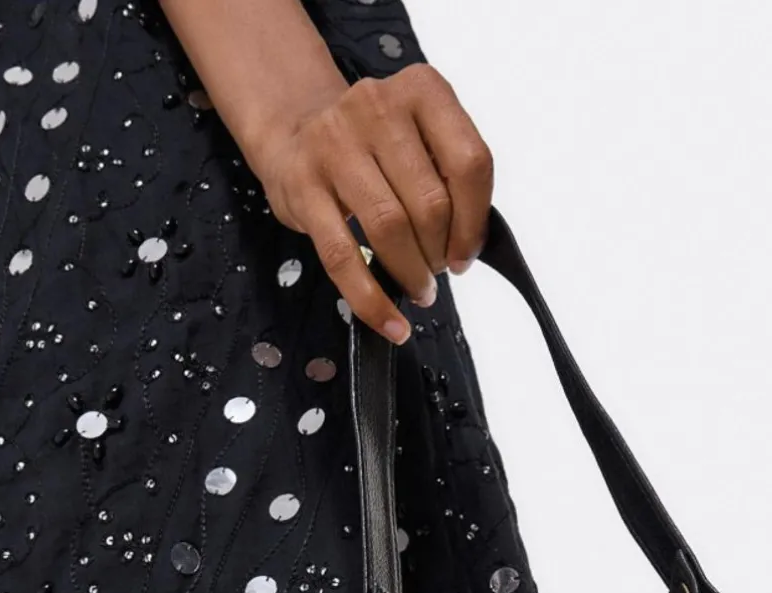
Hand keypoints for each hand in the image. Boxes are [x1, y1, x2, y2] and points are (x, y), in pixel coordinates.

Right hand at [246, 63, 493, 342]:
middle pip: (429, 202)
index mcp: (422, 90)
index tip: (466, 254)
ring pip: (389, 227)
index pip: (469, 163)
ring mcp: (336, 143)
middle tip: (435, 270)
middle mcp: (378, 107)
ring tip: (416, 289)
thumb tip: (467, 246)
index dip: (474, 222)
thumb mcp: (417, 137)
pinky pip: (343, 257)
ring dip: (411, 273)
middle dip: (439, 253)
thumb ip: (447, 175)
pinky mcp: (304, 185)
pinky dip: (371, 300)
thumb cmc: (370, 146)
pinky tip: (389, 323)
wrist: (297, 131)